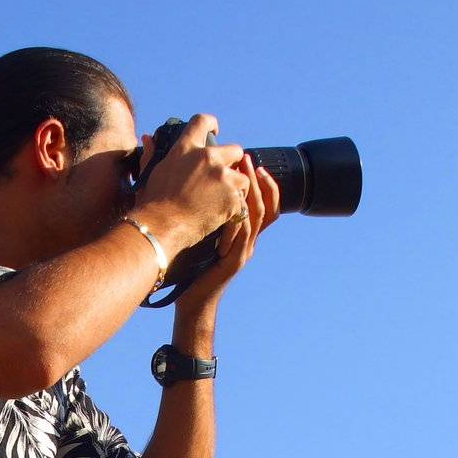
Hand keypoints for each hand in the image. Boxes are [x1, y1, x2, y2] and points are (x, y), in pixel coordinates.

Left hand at [171, 153, 281, 316]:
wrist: (191, 300)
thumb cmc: (190, 267)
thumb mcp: (200, 234)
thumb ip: (204, 212)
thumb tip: (193, 185)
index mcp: (243, 233)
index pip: (264, 203)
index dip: (262, 182)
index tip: (248, 160)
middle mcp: (249, 240)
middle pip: (267, 205)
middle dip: (259, 179)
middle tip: (247, 158)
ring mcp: (244, 250)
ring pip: (260, 216)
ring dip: (254, 191)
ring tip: (244, 172)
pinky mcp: (235, 260)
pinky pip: (245, 234)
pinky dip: (242, 215)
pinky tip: (234, 200)